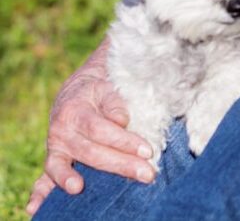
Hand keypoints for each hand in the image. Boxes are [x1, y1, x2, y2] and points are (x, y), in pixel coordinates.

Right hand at [26, 66, 155, 215]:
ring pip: (64, 167)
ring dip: (72, 180)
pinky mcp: (54, 160)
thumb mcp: (107, 87)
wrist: (78, 90)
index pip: (101, 130)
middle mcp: (61, 131)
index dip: (124, 141)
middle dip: (121, 165)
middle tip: (147, 174)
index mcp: (75, 111)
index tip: (147, 151)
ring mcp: (55, 148)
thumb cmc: (99, 90)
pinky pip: (44, 178)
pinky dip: (39, 194)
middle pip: (90, 152)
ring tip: (79, 189)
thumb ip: (115, 102)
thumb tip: (121, 121)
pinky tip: (35, 208)